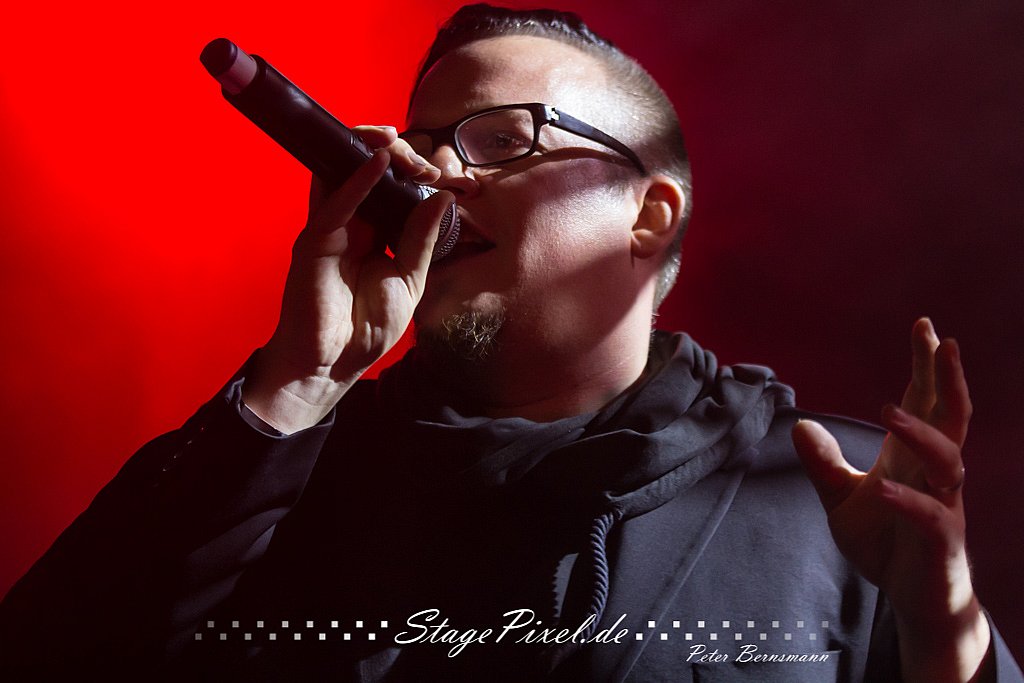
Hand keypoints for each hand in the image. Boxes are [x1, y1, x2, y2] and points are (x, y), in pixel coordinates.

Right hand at [242, 126, 450, 432]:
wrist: (332, 364)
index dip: (414, 173)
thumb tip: (444, 199)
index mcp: (376, 234)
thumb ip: (422, 239)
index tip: (441, 171)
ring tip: (397, 140)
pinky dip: (357, 180)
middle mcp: (352, 224)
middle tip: (425, 161)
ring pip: (347, 175)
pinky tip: (379, 162)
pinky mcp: (316, 240)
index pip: (394, 189)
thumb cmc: (366, 328)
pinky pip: (336, 202)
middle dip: (399, 158)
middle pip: (371, 174)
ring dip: (372, 152)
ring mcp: (331, 229)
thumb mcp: (409, 280)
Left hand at [792, 318, 991, 682]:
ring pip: (949, 460)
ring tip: (889, 411)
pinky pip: (932, 517)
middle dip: (948, 379)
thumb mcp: (841, 499)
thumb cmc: (886, 542)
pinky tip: (883, 488)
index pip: (925, 402)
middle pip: (951, 418)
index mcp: (912, 458)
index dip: (926, 366)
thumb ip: (823, 463)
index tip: (924, 327)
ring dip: (921, 433)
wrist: (914, 599)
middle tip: (942, 341)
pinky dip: (909, 501)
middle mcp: (934, 474)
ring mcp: (943, 506)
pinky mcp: (940, 542)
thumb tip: (800, 425)